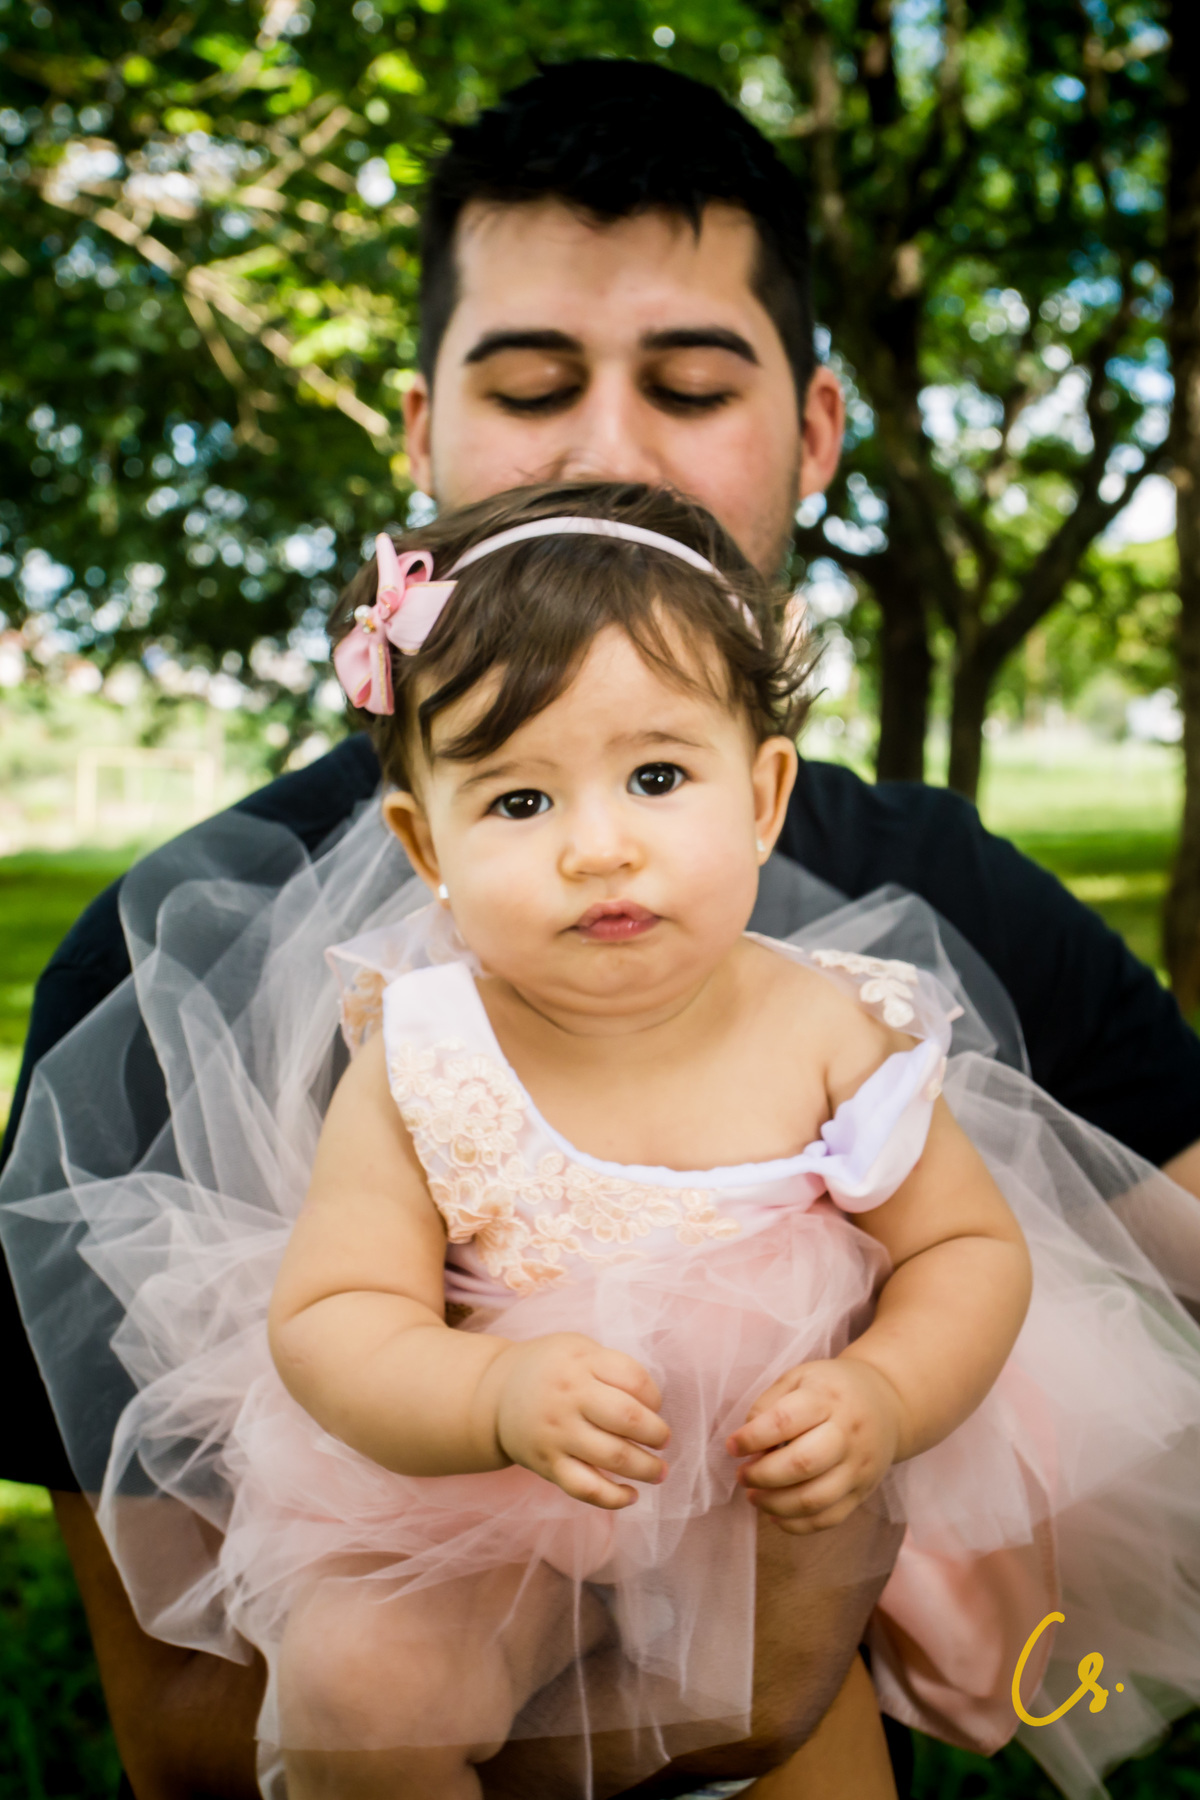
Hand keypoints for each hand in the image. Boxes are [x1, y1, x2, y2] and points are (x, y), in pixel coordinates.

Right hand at [487, 1334, 669, 1509]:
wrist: (495, 1395)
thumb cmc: (550, 1369)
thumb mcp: (578, 1350)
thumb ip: (613, 1368)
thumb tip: (653, 1406)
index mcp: (581, 1363)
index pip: (633, 1378)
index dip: (654, 1396)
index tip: (654, 1405)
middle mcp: (569, 1398)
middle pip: (628, 1418)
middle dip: (657, 1434)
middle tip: (664, 1440)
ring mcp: (558, 1434)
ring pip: (613, 1456)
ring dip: (646, 1468)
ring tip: (660, 1471)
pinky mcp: (549, 1465)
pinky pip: (586, 1488)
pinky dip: (613, 1498)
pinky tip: (631, 1495)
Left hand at [725, 1357, 903, 1533]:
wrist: (887, 1403)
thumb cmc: (831, 1389)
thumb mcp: (799, 1378)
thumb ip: (768, 1404)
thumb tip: (747, 1442)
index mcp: (827, 1398)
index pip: (785, 1421)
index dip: (752, 1438)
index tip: (732, 1446)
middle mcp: (847, 1434)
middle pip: (802, 1464)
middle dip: (762, 1475)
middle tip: (741, 1475)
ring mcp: (858, 1467)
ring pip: (814, 1499)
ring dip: (775, 1504)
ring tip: (753, 1496)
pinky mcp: (863, 1492)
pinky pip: (828, 1519)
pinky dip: (796, 1524)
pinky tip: (775, 1514)